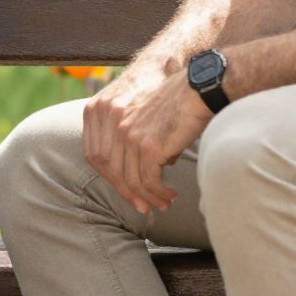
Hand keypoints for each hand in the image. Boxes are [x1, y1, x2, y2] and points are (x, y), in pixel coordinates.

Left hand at [82, 61, 212, 212]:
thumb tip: (144, 170)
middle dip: (129, 193)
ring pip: (132, 180)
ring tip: (164, 203)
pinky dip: (160, 193)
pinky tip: (171, 195)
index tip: (128, 191)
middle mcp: (113, 124)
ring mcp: (129, 135)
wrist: (196, 88)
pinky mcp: (148, 146)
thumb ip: (135, 136)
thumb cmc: (176, 100)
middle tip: (144, 207)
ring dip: (149, 197)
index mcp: (105, 113)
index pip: (99, 155)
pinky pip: (149, 181)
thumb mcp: (143, 114)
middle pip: (112, 171)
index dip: (112, 178)